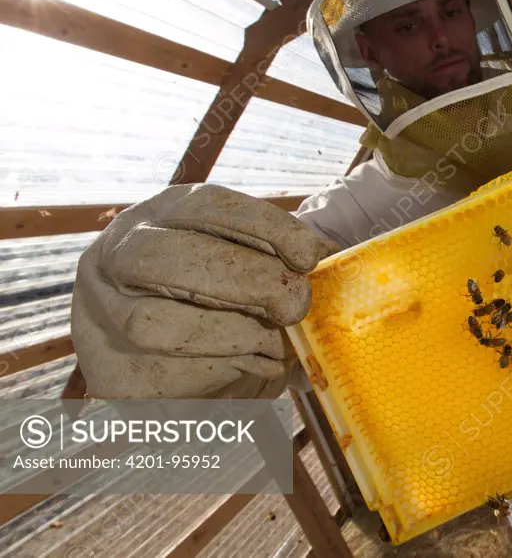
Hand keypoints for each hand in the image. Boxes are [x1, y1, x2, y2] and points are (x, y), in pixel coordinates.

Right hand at [70, 184, 333, 398]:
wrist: (176, 374)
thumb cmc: (222, 307)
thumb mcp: (248, 269)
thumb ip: (281, 260)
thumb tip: (335, 261)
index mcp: (159, 217)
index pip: (207, 205)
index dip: (264, 227)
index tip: (310, 256)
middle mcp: (116, 258)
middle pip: (166, 257)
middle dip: (244, 280)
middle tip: (294, 304)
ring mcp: (102, 318)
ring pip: (155, 323)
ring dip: (234, 335)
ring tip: (277, 344)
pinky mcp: (112, 378)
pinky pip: (166, 375)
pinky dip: (224, 372)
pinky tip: (255, 368)